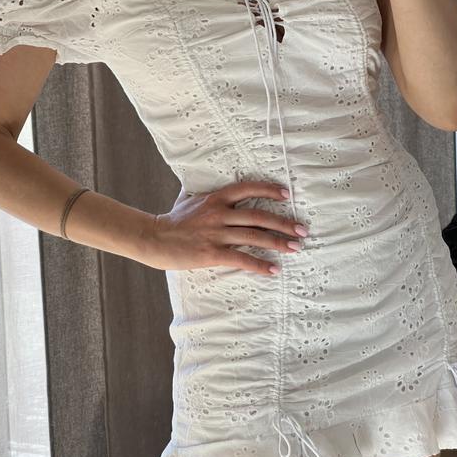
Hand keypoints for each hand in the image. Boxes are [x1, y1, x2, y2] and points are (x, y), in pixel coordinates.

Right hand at [144, 181, 308, 275]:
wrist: (154, 238)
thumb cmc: (172, 220)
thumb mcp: (190, 199)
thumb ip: (206, 195)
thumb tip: (214, 186)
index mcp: (216, 198)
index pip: (247, 188)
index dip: (269, 190)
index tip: (287, 195)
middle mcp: (219, 213)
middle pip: (259, 216)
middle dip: (284, 223)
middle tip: (302, 230)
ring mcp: (216, 233)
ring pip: (254, 236)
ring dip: (278, 243)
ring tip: (295, 248)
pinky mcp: (212, 253)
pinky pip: (242, 258)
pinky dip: (260, 265)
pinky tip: (274, 270)